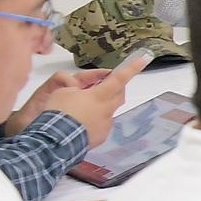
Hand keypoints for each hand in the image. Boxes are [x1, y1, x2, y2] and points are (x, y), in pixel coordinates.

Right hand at [8, 55, 147, 146]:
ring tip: (83, 109)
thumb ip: (78, 88)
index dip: (132, 68)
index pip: (119, 78)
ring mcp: (106, 124)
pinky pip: (102, 125)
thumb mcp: (63, 91)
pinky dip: (95, 121)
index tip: (144, 59)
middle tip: (104, 86)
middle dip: (115, 88)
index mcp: (99, 95)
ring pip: (109, 110)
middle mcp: (107, 110)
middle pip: (119, 95)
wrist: (55, 140)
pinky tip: (80, 124)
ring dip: (101, 106)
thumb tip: (84, 92)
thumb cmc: (58, 113)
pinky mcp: (101, 136)